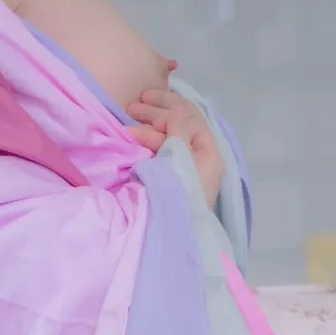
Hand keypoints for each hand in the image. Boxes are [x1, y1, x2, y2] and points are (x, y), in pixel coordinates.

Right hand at [126, 89, 223, 208]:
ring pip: (166, 140)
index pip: (191, 118)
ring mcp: (183, 171)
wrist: (170, 235)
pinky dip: (146, 144)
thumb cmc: (179, 192)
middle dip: (154, 114)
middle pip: (178, 127)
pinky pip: (160, 154)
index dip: (168, 103)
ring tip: (126, 129)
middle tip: (131, 108)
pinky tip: (132, 140)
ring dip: (146, 130)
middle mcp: (198, 160)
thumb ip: (179, 129)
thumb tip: (176, 108)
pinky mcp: (169, 181)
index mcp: (209, 153)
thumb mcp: (181, 156)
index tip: (144, 99)